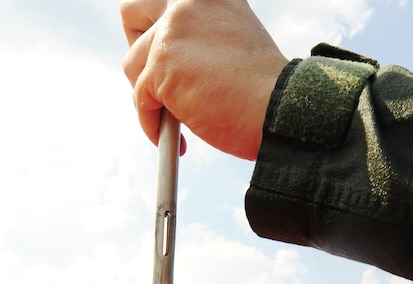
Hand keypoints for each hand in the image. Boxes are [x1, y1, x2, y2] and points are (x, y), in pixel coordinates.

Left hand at [120, 0, 288, 159]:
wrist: (282, 110)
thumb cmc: (263, 90)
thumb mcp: (231, 42)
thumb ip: (198, 38)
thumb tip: (164, 58)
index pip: (160, 0)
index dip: (156, 28)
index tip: (164, 56)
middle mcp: (188, 0)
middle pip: (131, 11)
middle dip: (136, 47)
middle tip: (151, 77)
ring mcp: (173, 31)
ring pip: (132, 65)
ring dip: (148, 96)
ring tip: (175, 119)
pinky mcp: (163, 65)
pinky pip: (141, 100)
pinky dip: (152, 125)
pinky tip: (179, 141)